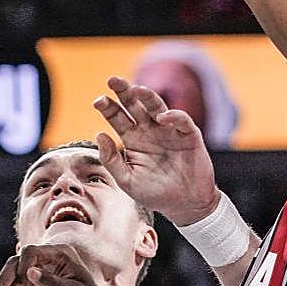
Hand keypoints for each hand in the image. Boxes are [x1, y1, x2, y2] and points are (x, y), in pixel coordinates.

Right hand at [0, 244, 116, 285]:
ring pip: (10, 273)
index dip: (23, 266)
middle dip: (4, 279)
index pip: (32, 251)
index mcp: (59, 253)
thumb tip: (29, 273)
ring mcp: (35, 271)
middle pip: (16, 262)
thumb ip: (52, 282)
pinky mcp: (30, 284)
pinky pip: (11, 285)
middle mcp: (44, 259)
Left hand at [92, 76, 220, 224]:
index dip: (108, 107)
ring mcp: (169, 131)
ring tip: (136, 89)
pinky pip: (181, 120)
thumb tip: (99, 134)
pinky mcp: (188, 135)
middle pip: (134, 105)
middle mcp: (149, 131)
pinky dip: (173, 116)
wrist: (186, 205)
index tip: (98, 101)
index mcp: (133, 140)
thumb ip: (111, 160)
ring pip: (156, 106)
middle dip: (124, 92)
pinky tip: (162, 118)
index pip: (117, 118)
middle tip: (113, 80)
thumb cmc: (155, 193)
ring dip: (147, 96)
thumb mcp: (127, 181)